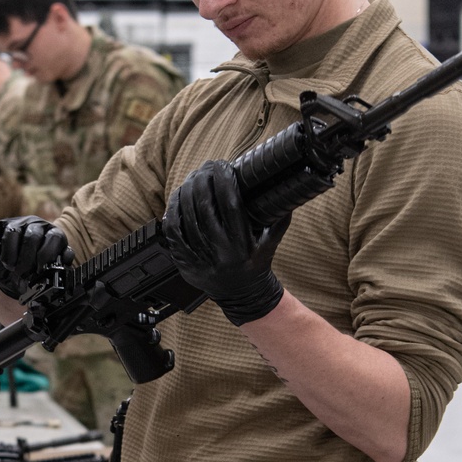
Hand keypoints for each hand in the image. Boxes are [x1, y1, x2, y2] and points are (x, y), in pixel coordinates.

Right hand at [0, 217, 72, 298]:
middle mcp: (36, 224)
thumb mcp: (49, 273)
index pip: (54, 237)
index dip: (46, 255)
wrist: (12, 279)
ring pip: (12, 232)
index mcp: (53, 234)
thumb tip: (65, 260)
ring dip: (10, 255)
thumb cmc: (33, 276)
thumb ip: (58, 267)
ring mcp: (15, 223)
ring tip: (10, 267)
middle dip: (26, 260)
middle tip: (22, 274)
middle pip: (32, 237)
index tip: (40, 270)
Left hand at [162, 160, 289, 324]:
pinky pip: (173, 234)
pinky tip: (177, 199)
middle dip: (202, 181)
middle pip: (205, 207)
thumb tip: (289, 193)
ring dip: (186, 192)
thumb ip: (280, 219)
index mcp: (241, 244)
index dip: (224, 180)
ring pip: (186, 218)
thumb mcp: (271, 243)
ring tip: (191, 178)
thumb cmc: (256, 264)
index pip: (230, 203)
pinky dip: (172, 213)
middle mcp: (220, 252)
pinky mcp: (185, 263)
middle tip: (204, 168)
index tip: (223, 165)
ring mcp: (200, 259)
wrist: (242, 296)